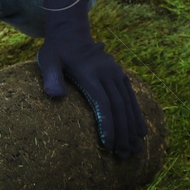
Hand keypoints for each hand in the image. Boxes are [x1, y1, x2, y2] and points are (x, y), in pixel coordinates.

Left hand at [37, 0, 144, 157]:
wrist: (72, 33)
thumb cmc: (57, 51)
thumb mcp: (48, 60)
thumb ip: (51, 77)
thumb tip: (56, 95)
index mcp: (90, 73)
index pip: (103, 103)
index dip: (108, 125)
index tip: (109, 145)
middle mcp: (108, 73)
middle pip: (119, 107)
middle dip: (123, 133)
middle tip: (124, 156)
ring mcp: (116, 73)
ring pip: (128, 104)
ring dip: (132, 128)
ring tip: (136, 150)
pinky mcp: (120, 75)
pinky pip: (132, 97)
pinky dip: (137, 115)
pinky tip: (142, 132)